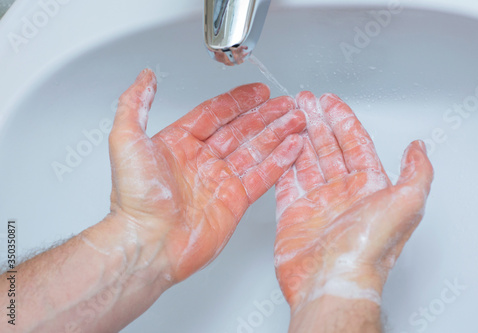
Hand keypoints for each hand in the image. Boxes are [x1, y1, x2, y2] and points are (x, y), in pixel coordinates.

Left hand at [107, 69, 305, 284]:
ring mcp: (220, 181)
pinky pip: (262, 176)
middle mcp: (202, 161)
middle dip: (266, 115)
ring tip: (297, 120)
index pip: (215, 114)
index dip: (238, 101)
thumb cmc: (135, 198)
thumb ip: (135, 104)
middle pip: (241, 130)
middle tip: (286, 104)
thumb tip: (145, 78)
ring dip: (278, 134)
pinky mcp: (235, 201)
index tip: (258, 91)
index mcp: (179, 144)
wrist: (149, 243)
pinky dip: (280, 161)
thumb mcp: (126, 140)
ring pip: (256, 150)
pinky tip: (293, 146)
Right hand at [274, 92, 433, 311]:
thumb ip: (416, 172)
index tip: (331, 102)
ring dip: (300, 135)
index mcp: (369, 188)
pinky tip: (282, 144)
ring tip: (291, 115)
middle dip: (318, 121)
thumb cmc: (368, 248)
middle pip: (329, 147)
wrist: (332, 280)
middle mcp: (343, 193)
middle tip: (306, 101)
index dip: (343, 120)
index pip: (355, 144)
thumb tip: (419, 148)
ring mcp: (317, 202)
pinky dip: (284, 160)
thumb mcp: (407, 203)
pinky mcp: (293, 212)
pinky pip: (287, 179)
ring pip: (307, 159)